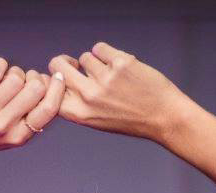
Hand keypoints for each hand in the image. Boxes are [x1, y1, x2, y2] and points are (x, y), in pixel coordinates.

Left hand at [0, 58, 64, 167]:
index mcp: (18, 137)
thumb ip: (26, 120)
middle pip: (35, 89)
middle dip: (34, 76)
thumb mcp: (7, 137)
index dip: (56, 88)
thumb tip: (47, 89)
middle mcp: (3, 126)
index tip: (53, 77)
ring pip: (15, 77)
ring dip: (14, 71)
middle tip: (25, 77)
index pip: (49, 109)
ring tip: (5, 76)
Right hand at [49, 42, 192, 141]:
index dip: (53, 80)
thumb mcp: (99, 121)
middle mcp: (89, 95)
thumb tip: (63, 80)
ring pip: (85, 57)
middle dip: (65, 61)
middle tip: (76, 65)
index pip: (51, 91)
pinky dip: (108, 53)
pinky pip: (100, 48)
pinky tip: (120, 66)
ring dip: (96, 62)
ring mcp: (104, 78)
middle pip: (58, 65)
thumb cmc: (134, 120)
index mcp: (80, 113)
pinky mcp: (120, 62)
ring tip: (113, 76)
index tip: (59, 78)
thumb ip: (80, 104)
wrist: (164, 117)